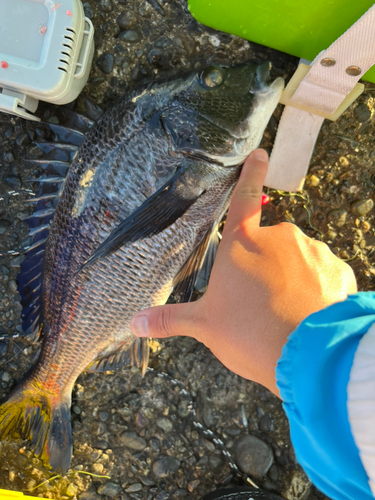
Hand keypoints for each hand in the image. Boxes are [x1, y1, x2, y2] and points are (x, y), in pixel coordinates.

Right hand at [130, 149, 356, 395]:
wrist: (308, 355)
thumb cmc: (250, 333)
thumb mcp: (205, 326)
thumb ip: (170, 319)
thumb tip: (134, 323)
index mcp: (242, 243)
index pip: (243, 197)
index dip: (251, 172)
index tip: (260, 152)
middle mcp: (278, 237)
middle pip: (268, 244)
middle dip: (265, 267)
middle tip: (260, 302)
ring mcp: (311, 250)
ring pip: (297, 259)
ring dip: (292, 278)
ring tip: (284, 312)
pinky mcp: (337, 268)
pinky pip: (322, 274)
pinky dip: (316, 288)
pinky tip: (308, 311)